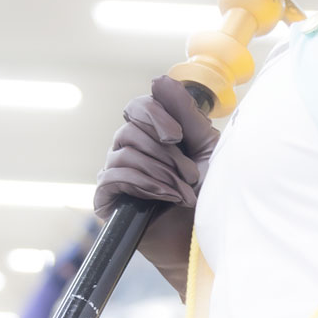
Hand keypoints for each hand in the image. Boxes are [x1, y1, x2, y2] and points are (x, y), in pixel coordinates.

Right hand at [94, 76, 218, 218]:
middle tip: (191, 175)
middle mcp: (130, 151)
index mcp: (152, 136)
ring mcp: (117, 175)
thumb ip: (185, 112)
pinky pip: (113, 176)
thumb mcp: (205, 147)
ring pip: (124, 153)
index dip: (154, 115)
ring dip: (161, 173)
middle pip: (130, 130)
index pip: (137, 108)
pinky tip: (166, 197)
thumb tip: (158, 80)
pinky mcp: (107, 199)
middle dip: (166, 154)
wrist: (205, 237)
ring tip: (184, 192)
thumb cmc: (210, 195)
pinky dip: (144, 183)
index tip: (178, 136)